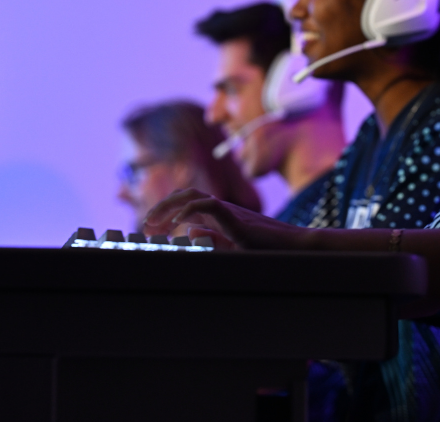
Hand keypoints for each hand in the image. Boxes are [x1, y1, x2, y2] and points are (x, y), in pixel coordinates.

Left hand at [143, 188, 308, 249]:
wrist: (295, 246)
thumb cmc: (269, 247)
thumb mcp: (233, 245)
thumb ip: (212, 238)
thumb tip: (188, 230)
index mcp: (221, 213)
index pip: (188, 201)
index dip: (166, 209)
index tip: (150, 226)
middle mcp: (223, 207)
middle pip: (186, 194)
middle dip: (162, 206)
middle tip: (145, 224)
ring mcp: (230, 210)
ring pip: (193, 195)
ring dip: (169, 207)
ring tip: (154, 222)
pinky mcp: (237, 218)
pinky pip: (209, 205)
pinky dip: (189, 211)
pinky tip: (177, 224)